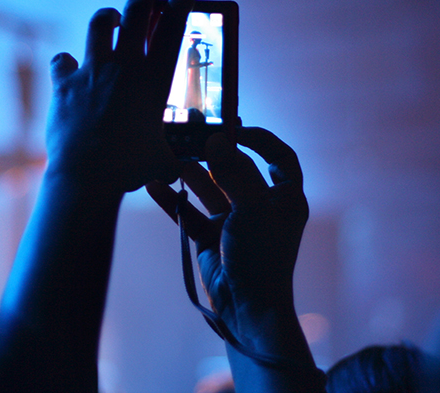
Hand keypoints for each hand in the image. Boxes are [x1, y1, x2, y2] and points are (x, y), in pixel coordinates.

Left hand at [44, 0, 193, 193]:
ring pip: (99, 24)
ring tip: (112, 19)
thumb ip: (172, 155)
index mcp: (154, 80)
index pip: (173, 30)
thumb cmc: (130, 168)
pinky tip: (69, 65)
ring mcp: (93, 71)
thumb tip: (179, 167)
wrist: (87, 174)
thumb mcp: (163, 159)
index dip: (181, 7)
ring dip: (108, 17)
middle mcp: (125, 67)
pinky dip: (66, 61)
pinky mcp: (65, 83)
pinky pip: (62, 60)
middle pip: (136, 12)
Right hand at [148, 127, 308, 341]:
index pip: (279, 158)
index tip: (237, 127)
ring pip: (209, 188)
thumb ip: (234, 172)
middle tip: (191, 134)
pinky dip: (173, 199)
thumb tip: (216, 139)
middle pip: (236, 169)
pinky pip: (189, 212)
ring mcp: (234, 222)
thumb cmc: (261, 260)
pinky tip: (155, 185)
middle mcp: (260, 206)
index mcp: (284, 198)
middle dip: (214, 153)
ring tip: (168, 157)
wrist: (247, 312)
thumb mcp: (252, 210)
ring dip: (190, 173)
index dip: (262, 140)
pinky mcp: (211, 238)